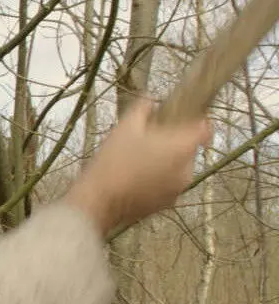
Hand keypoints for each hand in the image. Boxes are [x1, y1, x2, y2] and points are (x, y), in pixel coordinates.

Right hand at [63, 99, 211, 234]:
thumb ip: (142, 108)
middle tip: (149, 140)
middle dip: (174, 143)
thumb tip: (150, 100)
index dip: (198, 120)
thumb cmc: (113, 161)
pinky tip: (136, 179)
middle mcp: (187, 170)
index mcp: (182, 148)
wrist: (97, 201)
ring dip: (166, 162)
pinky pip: (168, 185)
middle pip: (189, 149)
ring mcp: (177, 190)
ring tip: (139, 161)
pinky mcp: (166, 204)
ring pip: (178, 168)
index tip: (182, 117)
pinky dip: (159, 180)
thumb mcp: (125, 127)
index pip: (206, 129)